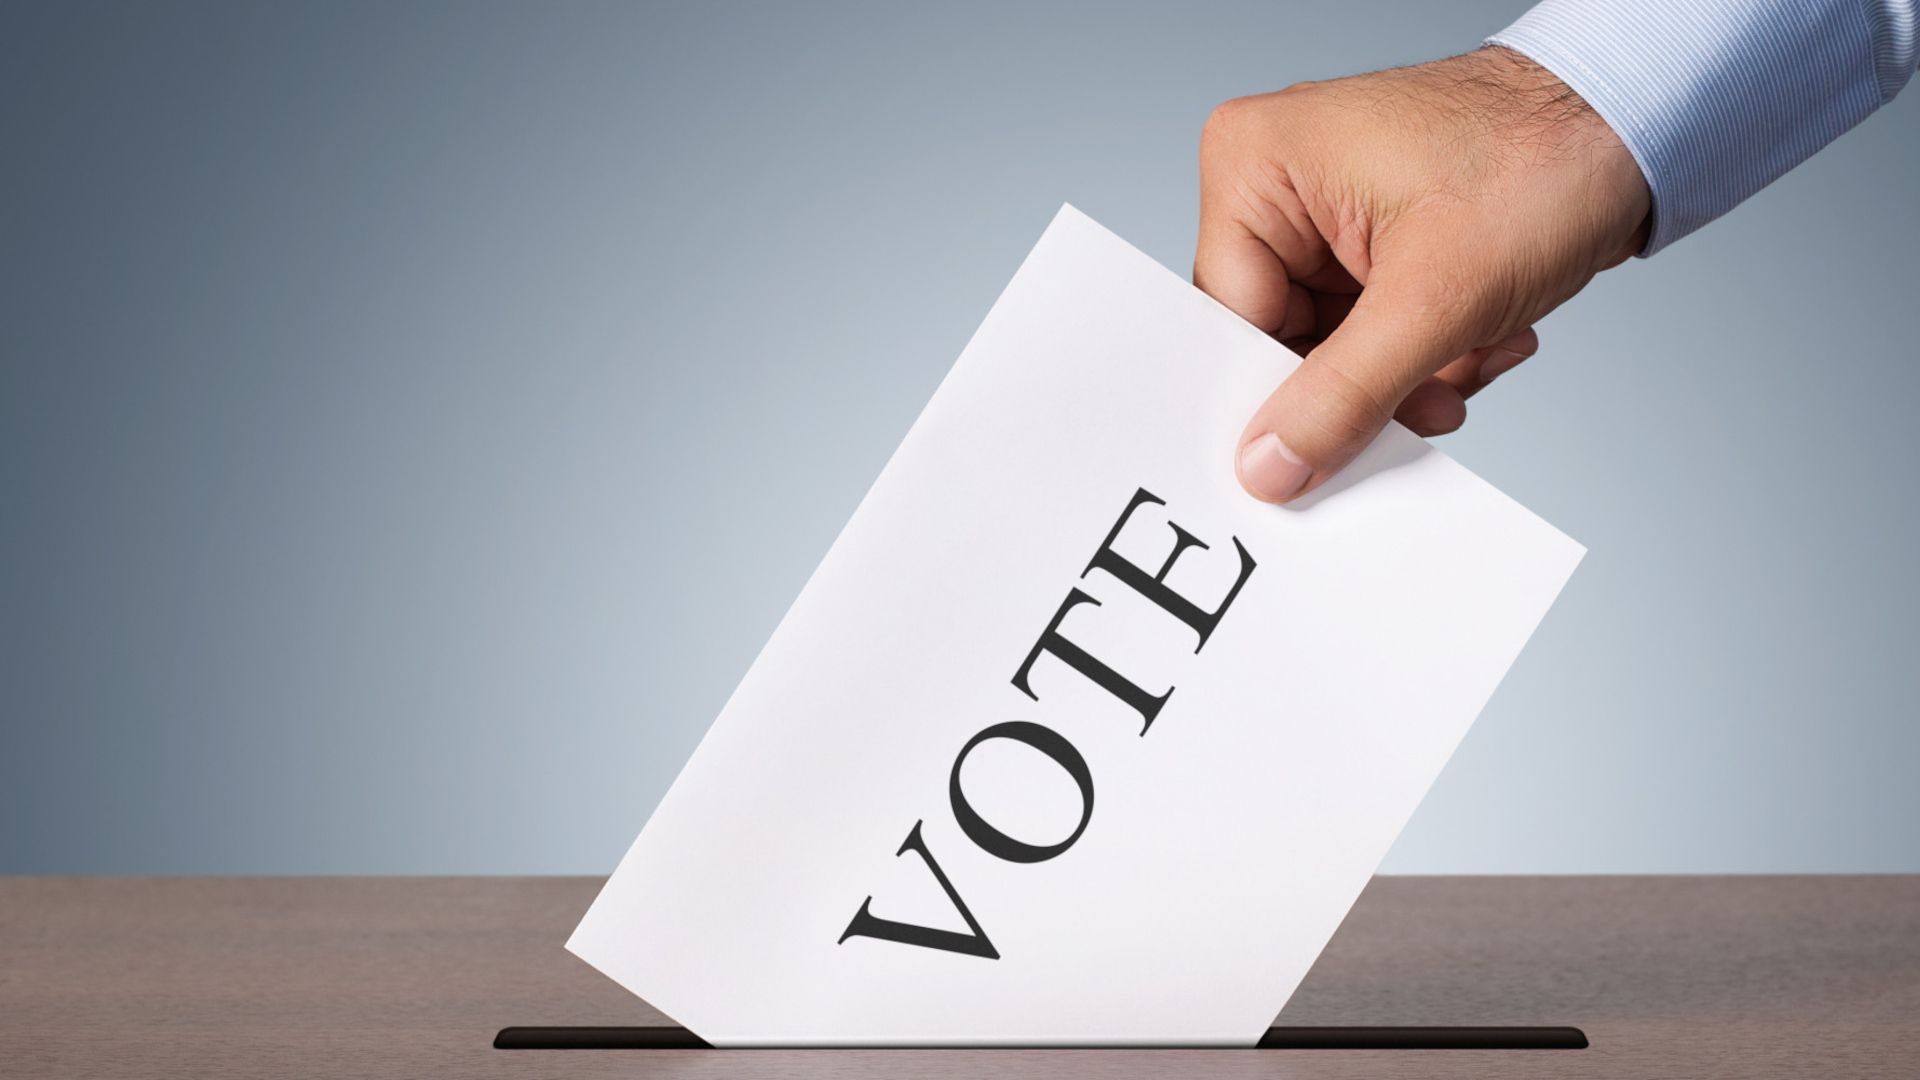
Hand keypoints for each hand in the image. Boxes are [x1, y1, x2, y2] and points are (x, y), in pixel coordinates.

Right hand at [1196, 47, 1649, 502]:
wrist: (1641, 123)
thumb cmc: (1544, 156)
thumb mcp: (1435, 298)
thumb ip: (1341, 394)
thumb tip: (1269, 467)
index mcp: (1254, 165)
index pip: (1228, 320)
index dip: (1275, 394)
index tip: (1315, 454)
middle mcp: (1278, 182)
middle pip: (1279, 340)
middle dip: (1364, 385)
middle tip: (1425, 403)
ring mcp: (1327, 212)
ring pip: (1333, 349)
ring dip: (1411, 375)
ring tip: (1474, 354)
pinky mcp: (1374, 239)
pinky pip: (1371, 333)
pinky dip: (1431, 352)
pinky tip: (1485, 335)